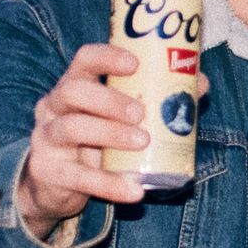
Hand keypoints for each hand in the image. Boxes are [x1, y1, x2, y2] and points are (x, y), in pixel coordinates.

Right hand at [14, 44, 208, 239]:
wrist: (56, 186)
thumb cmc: (95, 141)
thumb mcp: (118, 118)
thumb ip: (155, 99)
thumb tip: (201, 83)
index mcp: (74, 84)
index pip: (84, 59)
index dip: (107, 57)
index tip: (135, 65)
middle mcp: (54, 106)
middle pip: (73, 91)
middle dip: (109, 100)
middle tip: (141, 113)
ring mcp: (46, 138)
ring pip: (71, 128)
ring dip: (109, 133)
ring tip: (142, 142)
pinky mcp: (48, 172)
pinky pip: (78, 177)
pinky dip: (109, 184)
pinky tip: (134, 190)